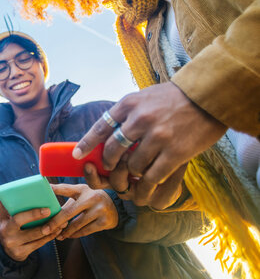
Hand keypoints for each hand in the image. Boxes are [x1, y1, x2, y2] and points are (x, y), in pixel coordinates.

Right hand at [0, 198, 65, 261]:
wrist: (5, 248)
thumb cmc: (8, 226)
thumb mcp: (3, 216)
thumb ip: (3, 205)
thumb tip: (5, 193)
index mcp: (5, 226)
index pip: (18, 219)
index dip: (33, 215)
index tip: (47, 210)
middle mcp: (9, 238)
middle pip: (32, 232)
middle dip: (47, 225)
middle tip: (59, 218)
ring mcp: (16, 248)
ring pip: (38, 239)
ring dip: (52, 230)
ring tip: (62, 222)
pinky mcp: (23, 254)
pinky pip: (40, 244)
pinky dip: (50, 237)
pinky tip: (57, 230)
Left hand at [42, 184, 117, 238]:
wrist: (114, 207)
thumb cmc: (90, 199)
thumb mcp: (81, 193)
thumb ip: (66, 196)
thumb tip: (47, 201)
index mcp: (83, 189)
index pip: (66, 189)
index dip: (55, 189)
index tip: (45, 190)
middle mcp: (92, 197)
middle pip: (69, 212)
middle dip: (56, 222)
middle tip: (45, 229)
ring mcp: (99, 210)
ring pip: (77, 224)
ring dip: (65, 232)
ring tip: (57, 236)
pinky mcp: (104, 221)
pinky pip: (86, 231)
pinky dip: (75, 234)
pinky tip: (68, 236)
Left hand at [73, 82, 225, 207]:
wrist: (207, 96)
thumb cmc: (173, 98)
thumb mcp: (144, 97)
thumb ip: (126, 113)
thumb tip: (107, 133)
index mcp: (129, 104)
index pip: (101, 127)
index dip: (87, 143)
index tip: (78, 155)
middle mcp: (140, 119)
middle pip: (113, 150)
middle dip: (108, 164)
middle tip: (110, 169)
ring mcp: (158, 136)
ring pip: (132, 166)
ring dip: (130, 176)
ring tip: (133, 178)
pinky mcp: (175, 152)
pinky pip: (152, 176)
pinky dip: (146, 185)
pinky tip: (146, 187)